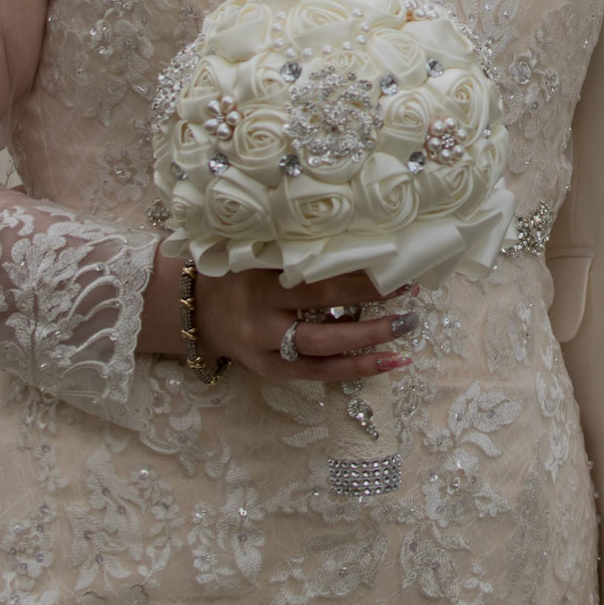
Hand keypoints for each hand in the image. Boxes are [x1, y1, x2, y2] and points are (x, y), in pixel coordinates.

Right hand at [138, 246, 418, 382]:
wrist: (193, 312)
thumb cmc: (236, 272)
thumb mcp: (254, 250)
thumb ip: (294, 243)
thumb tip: (360, 230)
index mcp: (260, 273)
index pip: (316, 267)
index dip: (355, 264)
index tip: (394, 254)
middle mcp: (262, 311)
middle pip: (325, 302)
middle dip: (372, 295)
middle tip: (411, 287)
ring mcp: (266, 345)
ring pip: (326, 346)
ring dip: (372, 336)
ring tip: (410, 324)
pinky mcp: (272, 370)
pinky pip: (320, 374)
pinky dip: (358, 368)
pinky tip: (393, 361)